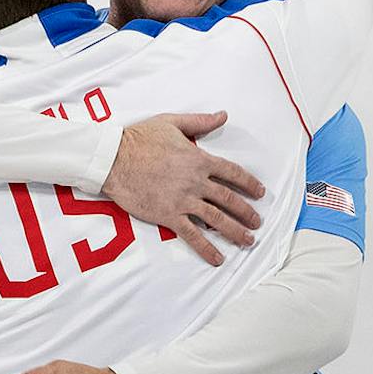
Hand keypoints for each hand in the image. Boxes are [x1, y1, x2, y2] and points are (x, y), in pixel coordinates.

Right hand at [102, 111, 264, 266]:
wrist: (112, 159)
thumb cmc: (138, 139)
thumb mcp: (171, 122)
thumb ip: (199, 121)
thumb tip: (222, 115)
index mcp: (199, 159)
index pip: (232, 173)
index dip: (249, 183)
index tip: (260, 192)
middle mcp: (195, 182)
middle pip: (229, 199)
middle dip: (246, 212)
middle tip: (256, 221)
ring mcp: (183, 200)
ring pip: (217, 219)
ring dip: (235, 231)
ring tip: (247, 240)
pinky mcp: (168, 215)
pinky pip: (192, 235)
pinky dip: (206, 248)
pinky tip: (218, 258)